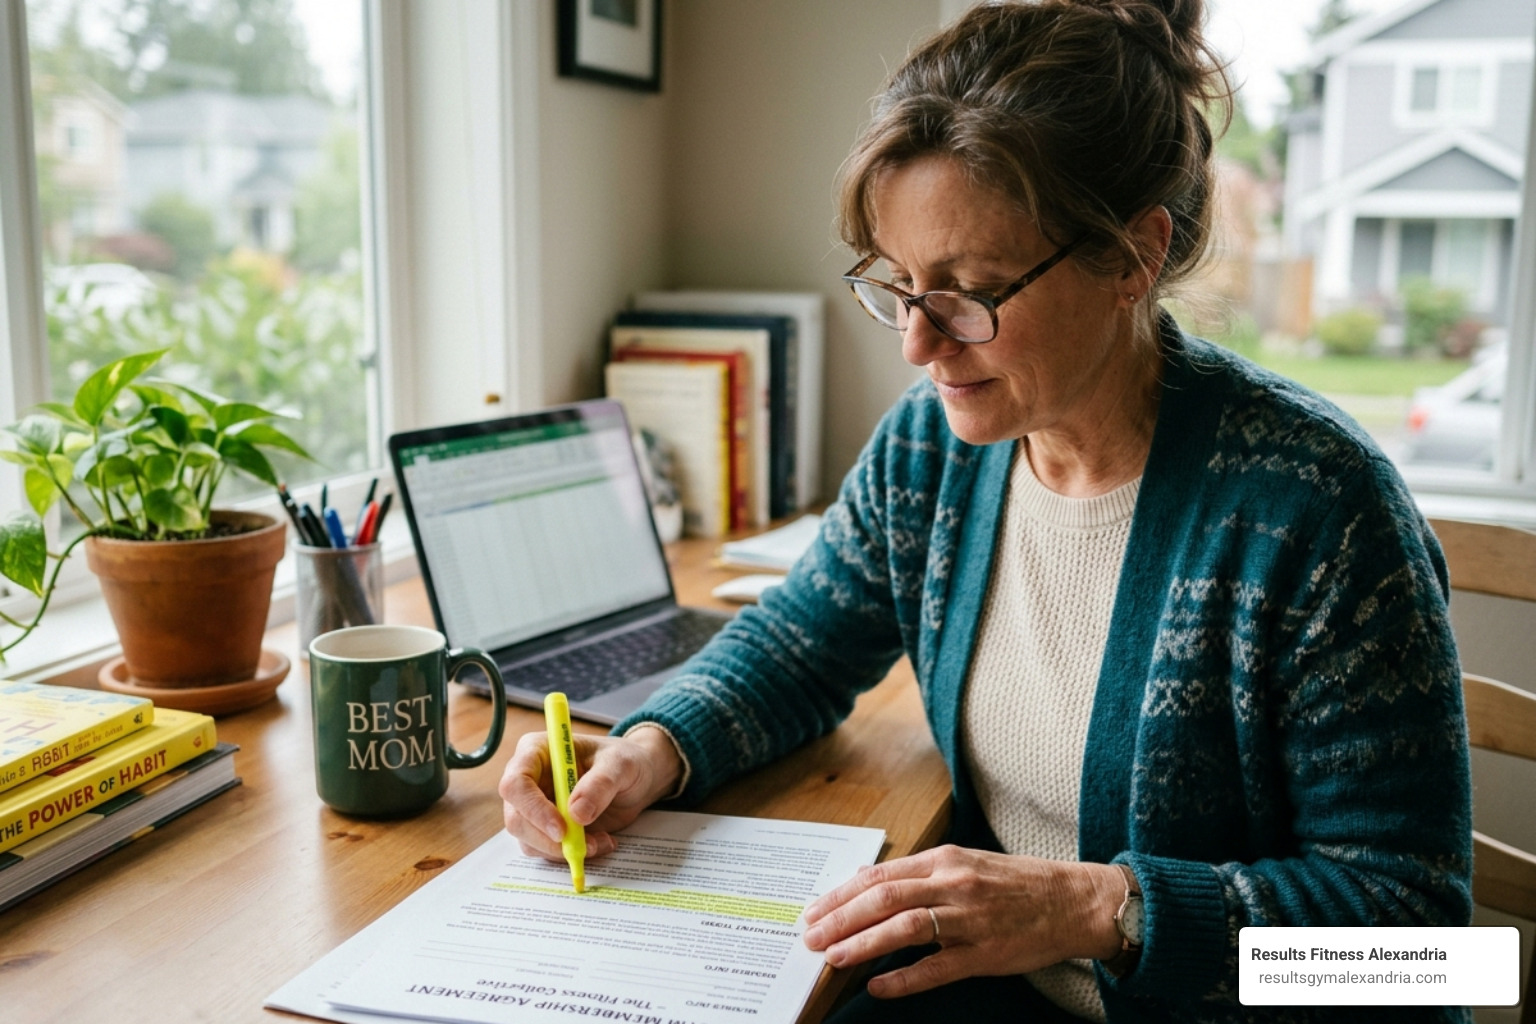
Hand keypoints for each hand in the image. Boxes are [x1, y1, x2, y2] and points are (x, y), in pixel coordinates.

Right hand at [499, 725, 681, 861]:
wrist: (634, 779)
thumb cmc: (623, 761)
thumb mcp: (620, 765)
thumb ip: (600, 784)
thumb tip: (576, 813)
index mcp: (537, 751)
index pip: (516, 783)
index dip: (533, 809)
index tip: (562, 829)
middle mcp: (528, 779)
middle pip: (516, 818)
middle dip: (547, 839)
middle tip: (585, 846)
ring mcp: (534, 806)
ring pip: (528, 840)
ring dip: (563, 850)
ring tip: (601, 841)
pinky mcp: (545, 828)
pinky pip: (545, 850)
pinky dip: (570, 854)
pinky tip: (599, 842)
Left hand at [800, 845, 1126, 998]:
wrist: (1073, 901)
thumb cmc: (1016, 883)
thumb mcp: (965, 862)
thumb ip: (919, 872)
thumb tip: (869, 880)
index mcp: (945, 859)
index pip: (880, 875)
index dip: (841, 894)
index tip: (813, 910)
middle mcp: (953, 884)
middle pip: (884, 898)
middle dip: (841, 918)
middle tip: (810, 937)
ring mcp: (970, 918)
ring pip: (905, 927)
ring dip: (863, 943)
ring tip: (833, 957)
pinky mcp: (986, 952)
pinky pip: (938, 967)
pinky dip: (905, 977)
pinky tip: (880, 987)